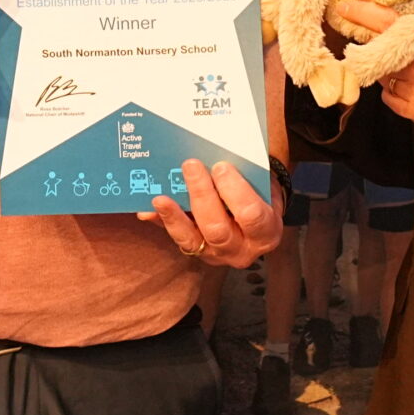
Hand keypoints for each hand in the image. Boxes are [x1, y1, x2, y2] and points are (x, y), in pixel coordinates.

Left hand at [135, 160, 281, 267]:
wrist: (257, 217)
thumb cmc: (260, 193)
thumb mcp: (264, 185)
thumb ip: (247, 174)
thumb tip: (218, 160)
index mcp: (266, 232)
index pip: (251, 216)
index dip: (235, 192)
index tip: (221, 166)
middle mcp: (242, 249)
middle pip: (218, 229)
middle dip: (202, 195)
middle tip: (190, 165)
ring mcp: (216, 254)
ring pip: (192, 239)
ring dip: (174, 216)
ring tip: (160, 197)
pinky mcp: (196, 251)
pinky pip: (176, 237)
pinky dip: (161, 223)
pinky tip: (147, 210)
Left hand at [338, 5, 413, 140]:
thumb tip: (402, 7)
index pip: (387, 25)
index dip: (362, 14)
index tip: (343, 6)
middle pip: (379, 54)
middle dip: (373, 43)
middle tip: (368, 35)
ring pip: (383, 78)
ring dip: (386, 67)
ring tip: (404, 59)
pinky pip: (390, 98)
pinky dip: (393, 88)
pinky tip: (410, 79)